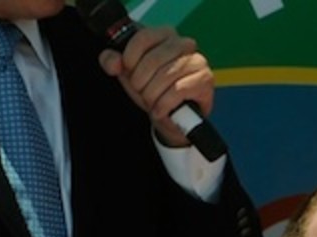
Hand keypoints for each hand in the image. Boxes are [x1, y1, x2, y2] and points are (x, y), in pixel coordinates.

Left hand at [98, 25, 214, 147]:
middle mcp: (184, 44)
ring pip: (165, 76)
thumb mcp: (130, 77)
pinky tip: (161, 111)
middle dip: (141, 83)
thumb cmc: (155, 93)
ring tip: (152, 103)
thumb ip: (115, 64)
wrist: (174, 120)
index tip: (128, 73)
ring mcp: (197, 61)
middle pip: (153, 59)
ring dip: (152, 96)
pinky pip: (177, 91)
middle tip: (142, 93)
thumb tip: (112, 62)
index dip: (130, 59)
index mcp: (165, 35)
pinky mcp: (204, 80)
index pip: (143, 38)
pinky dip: (164, 105)